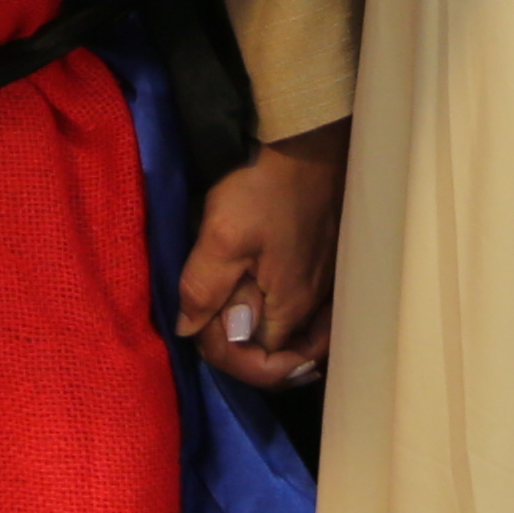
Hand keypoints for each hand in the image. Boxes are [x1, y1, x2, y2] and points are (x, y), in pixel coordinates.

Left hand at [172, 128, 343, 387]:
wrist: (307, 147)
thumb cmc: (264, 188)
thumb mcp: (221, 235)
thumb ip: (204, 288)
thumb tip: (190, 331)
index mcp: (288, 309)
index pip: (256, 365)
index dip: (222, 353)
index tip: (200, 321)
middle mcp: (312, 310)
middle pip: (277, 360)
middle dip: (239, 354)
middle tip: (207, 324)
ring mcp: (322, 292)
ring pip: (291, 342)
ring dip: (258, 344)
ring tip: (226, 328)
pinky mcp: (322, 272)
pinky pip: (302, 321)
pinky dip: (279, 328)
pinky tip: (256, 311)